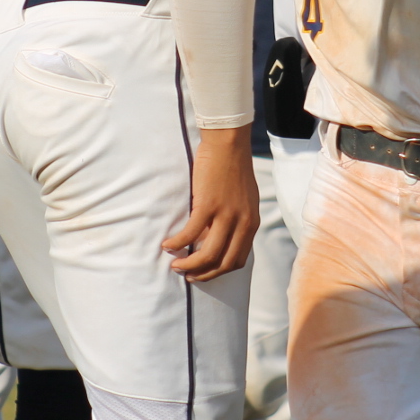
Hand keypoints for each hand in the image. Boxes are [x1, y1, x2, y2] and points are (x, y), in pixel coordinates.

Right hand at [162, 125, 258, 281]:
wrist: (228, 144)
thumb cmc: (233, 168)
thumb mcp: (244, 200)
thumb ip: (237, 220)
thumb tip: (218, 238)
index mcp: (251, 223)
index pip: (238, 260)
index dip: (219, 271)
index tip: (204, 271)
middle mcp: (242, 223)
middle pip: (223, 263)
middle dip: (204, 274)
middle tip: (188, 275)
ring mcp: (226, 215)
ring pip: (207, 254)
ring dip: (189, 265)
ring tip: (175, 265)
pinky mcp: (208, 205)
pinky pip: (191, 233)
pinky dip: (178, 243)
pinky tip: (168, 244)